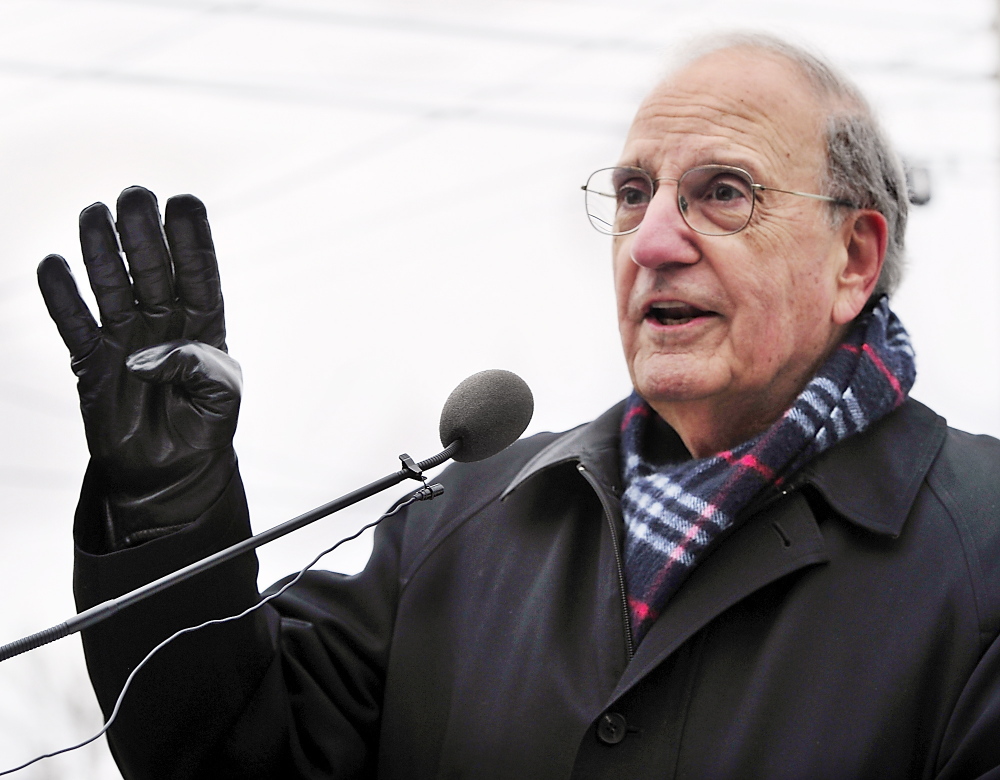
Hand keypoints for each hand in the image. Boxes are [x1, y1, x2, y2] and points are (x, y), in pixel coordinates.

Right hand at [37, 186, 241, 549]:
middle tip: (134, 197)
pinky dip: (61, 297)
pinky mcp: (91, 360)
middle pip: (151, 267)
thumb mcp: (224, 399)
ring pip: (111, 284)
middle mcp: (163, 321)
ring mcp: (125, 337)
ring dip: (102, 251)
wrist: (169, 474)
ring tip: (94, 215)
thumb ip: (201, 368)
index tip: (183, 204)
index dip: (192, 238)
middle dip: (143, 232)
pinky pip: (73, 322)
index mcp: (204, 323)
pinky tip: (52, 267)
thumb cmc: (204, 429)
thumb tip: (150, 355)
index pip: (199, 272)